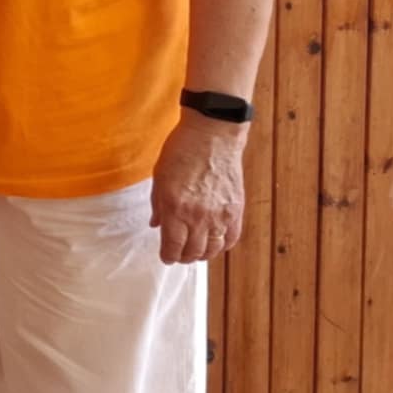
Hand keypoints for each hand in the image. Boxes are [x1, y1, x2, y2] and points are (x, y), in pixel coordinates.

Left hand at [149, 113, 248, 262]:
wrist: (212, 135)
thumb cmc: (181, 152)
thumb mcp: (159, 178)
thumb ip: (157, 206)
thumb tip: (156, 226)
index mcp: (176, 208)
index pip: (173, 246)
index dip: (168, 256)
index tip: (166, 257)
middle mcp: (199, 216)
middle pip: (193, 252)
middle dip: (183, 257)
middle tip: (178, 255)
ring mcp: (220, 215)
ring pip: (213, 249)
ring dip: (203, 254)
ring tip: (195, 251)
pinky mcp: (236, 210)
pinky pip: (231, 238)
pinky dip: (222, 245)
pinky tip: (215, 243)